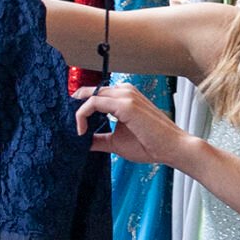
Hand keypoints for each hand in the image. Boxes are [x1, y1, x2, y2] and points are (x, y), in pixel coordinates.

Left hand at [72, 83, 196, 167]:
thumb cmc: (149, 145)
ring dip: (78, 112)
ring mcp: (126, 95)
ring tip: (76, 130)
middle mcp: (125, 91)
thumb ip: (99, 139)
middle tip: (68, 125)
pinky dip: (82, 115)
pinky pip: (94, 103)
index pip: (96, 93)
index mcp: (124, 96)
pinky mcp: (125, 104)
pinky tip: (82, 131)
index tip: (72, 123)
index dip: (80, 105)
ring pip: (90, 95)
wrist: (171, 148)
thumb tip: (82, 142)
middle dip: (74, 107)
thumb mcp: (117, 142)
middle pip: (90, 92)